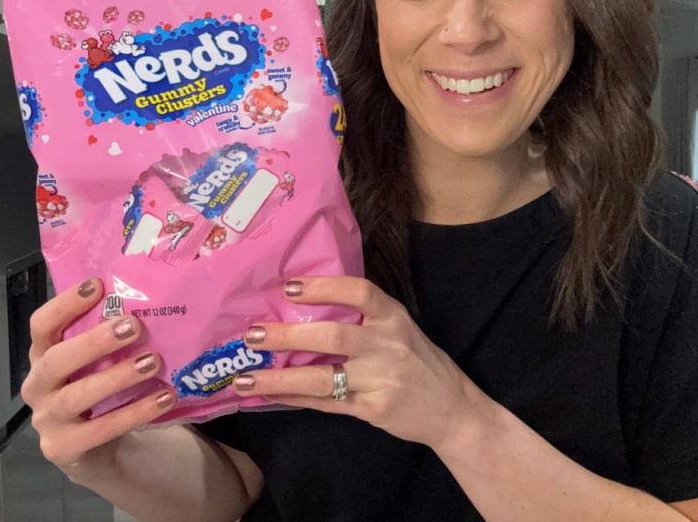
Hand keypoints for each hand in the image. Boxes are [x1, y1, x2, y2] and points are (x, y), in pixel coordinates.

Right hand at [21, 277, 175, 482]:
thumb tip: (147, 297)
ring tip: (154, 362)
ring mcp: (47, 419)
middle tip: (133, 325)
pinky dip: (135, 412)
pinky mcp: (63, 448)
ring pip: (78, 395)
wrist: (97, 449)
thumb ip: (108, 336)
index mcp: (42, 355)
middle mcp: (38, 385)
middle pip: (56, 359)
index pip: (42, 325)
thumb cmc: (97, 389)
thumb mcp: (97, 361)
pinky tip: (164, 398)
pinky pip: (100, 430)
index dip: (65, 304)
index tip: (97, 285)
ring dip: (118, 376)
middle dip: (94, 341)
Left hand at [231, 276, 484, 449]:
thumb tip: (301, 305)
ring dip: (278, 378)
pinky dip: (293, 399)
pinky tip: (266, 395)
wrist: (453, 409)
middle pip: (332, 336)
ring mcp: (379, 381)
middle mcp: (387, 346)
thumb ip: (363, 318)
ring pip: (321, 378)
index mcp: (393, 317)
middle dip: (288, 335)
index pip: (360, 292)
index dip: (324, 287)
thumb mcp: (400, 328)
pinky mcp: (371, 410)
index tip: (289, 287)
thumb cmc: (418, 360)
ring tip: (243, 378)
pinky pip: (325, 403)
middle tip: (251, 333)